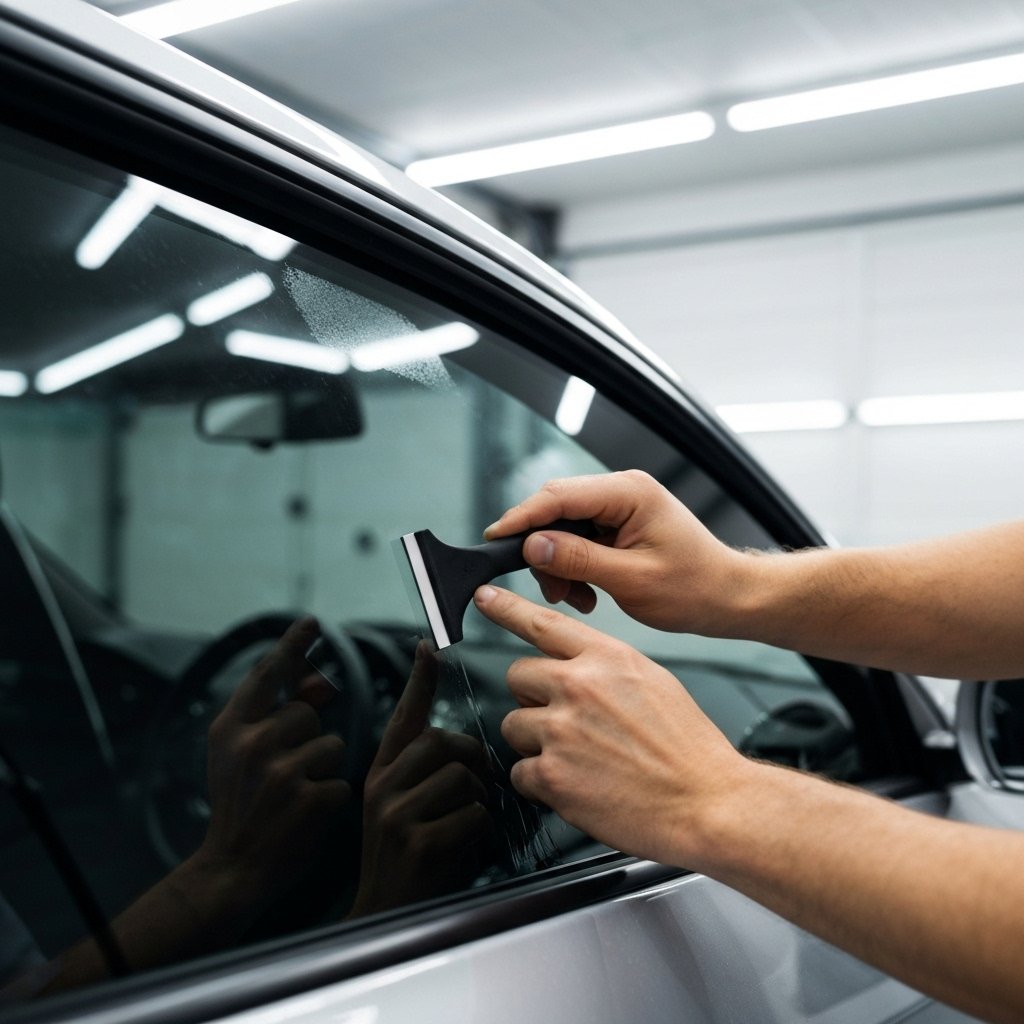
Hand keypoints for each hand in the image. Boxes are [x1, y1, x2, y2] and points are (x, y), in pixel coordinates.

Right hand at [197, 617, 350, 896]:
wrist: (230, 871)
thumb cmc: (239, 807)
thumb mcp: (236, 755)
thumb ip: (270, 715)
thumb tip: (319, 681)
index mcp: (230, 729)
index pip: (267, 674)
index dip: (291, 645)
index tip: (311, 621)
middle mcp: (252, 744)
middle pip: (308, 714)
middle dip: (305, 739)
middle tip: (279, 777)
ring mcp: (281, 772)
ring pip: (332, 745)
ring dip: (321, 769)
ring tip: (292, 798)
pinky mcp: (310, 798)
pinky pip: (340, 780)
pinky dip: (329, 799)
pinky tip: (303, 818)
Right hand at [349, 644, 490, 916]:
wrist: (387, 915)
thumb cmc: (408, 859)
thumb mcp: (398, 807)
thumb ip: (422, 774)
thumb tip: (465, 750)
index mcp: (380, 773)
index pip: (402, 717)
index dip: (418, 680)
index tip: (427, 648)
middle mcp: (382, 787)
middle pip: (442, 741)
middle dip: (472, 758)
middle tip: (480, 782)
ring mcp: (397, 814)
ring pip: (463, 777)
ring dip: (479, 798)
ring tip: (468, 820)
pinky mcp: (419, 842)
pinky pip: (474, 814)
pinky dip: (481, 829)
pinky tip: (464, 844)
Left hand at [473, 584, 746, 868]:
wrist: (707, 802)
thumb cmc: (687, 748)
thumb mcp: (652, 682)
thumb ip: (605, 669)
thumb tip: (573, 669)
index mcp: (607, 658)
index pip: (544, 623)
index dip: (508, 609)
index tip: (484, 598)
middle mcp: (578, 686)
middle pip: (516, 676)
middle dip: (532, 699)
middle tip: (564, 723)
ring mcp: (561, 729)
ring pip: (513, 725)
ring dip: (535, 744)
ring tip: (578, 760)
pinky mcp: (552, 774)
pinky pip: (520, 773)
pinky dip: (542, 784)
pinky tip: (578, 788)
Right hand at [484, 470, 746, 634]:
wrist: (726, 596)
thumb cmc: (694, 587)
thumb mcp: (632, 580)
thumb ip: (579, 560)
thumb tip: (534, 546)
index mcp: (629, 493)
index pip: (559, 496)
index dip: (523, 518)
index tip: (496, 538)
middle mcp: (622, 491)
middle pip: (556, 510)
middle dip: (543, 551)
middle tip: (549, 588)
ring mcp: (620, 507)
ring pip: (563, 529)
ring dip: (559, 565)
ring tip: (575, 598)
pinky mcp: (618, 525)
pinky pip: (578, 540)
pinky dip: (573, 567)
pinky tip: (586, 593)